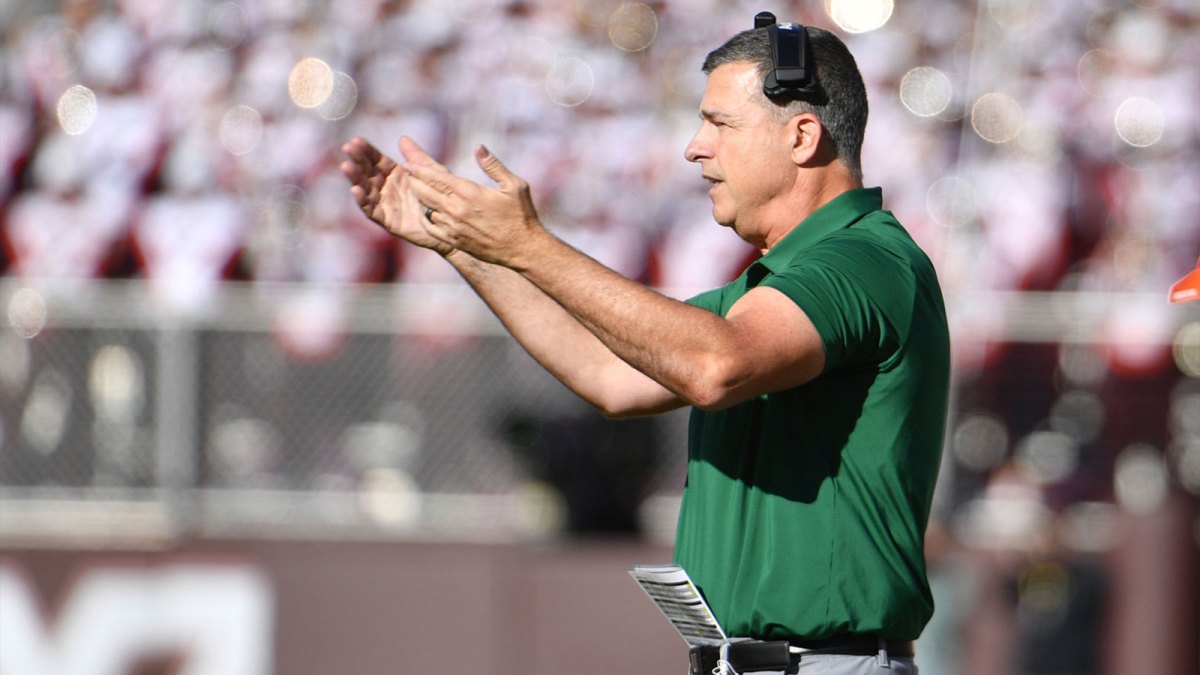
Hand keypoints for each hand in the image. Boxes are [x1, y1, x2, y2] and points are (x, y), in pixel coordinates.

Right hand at [340, 136, 451, 255]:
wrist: (451, 223)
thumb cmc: (441, 197)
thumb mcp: (431, 173)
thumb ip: (417, 158)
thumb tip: (403, 139)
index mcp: (395, 175)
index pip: (377, 160)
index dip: (366, 151)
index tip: (356, 141)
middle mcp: (387, 189)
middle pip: (368, 173)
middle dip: (357, 161)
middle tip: (347, 148)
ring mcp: (386, 205)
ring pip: (365, 190)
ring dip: (355, 178)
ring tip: (346, 166)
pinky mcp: (388, 221)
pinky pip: (372, 211)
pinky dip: (362, 201)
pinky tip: (356, 190)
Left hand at [400, 138, 544, 268]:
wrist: (523, 249)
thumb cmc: (521, 215)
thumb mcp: (514, 185)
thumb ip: (493, 165)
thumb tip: (478, 147)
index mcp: (468, 193)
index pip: (435, 177)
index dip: (418, 169)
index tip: (407, 163)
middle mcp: (456, 210)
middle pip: (424, 192)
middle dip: (413, 180)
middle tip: (406, 172)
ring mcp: (454, 227)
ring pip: (426, 209)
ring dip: (419, 199)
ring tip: (415, 189)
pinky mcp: (455, 241)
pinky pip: (431, 228)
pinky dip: (426, 218)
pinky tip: (427, 212)